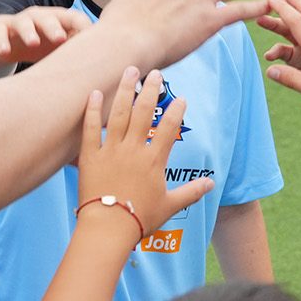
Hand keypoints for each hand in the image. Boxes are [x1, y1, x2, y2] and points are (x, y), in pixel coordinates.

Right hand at [0, 6, 89, 64]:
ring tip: (33, 42)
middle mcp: (41, 18)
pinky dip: (2, 42)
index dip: (83, 28)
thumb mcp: (62, 51)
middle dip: (56, 26)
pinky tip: (5, 52)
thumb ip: (82, 56)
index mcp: (60, 21)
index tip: (92, 42)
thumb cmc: (43, 47)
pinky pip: (0, 34)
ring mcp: (19, 23)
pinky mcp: (0, 31)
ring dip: (29, 31)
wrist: (4, 40)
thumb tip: (114, 75)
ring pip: (24, 23)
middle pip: (50, 18)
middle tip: (62, 38)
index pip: (75, 19)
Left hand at [78, 68, 212, 236]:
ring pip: (119, 114)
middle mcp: (133, 150)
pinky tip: (95, 93)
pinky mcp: (90, 156)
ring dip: (125, 91)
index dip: (177, 111)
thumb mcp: (170, 206)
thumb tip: (211, 183)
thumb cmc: (139, 220)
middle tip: (155, 73)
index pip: (169, 129)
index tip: (181, 98)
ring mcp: (111, 150)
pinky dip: (92, 110)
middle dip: (151, 90)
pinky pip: (90, 128)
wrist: (109, 229)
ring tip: (129, 71)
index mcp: (154, 160)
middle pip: (144, 113)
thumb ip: (191, 192)